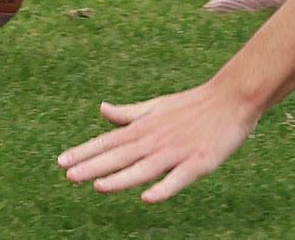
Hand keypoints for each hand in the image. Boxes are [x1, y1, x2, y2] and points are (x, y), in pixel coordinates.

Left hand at [57, 80, 263, 202]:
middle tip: (69, 175)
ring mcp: (177, 151)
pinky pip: (178, 178)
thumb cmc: (192, 105)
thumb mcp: (157, 106)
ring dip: (121, 178)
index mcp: (145, 127)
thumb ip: (129, 114)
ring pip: (145, 168)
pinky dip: (164, 187)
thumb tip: (102, 109)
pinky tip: (148, 197)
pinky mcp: (199, 162)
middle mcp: (157, 139)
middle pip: (122, 155)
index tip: (61, 162)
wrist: (233, 97)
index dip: (85, 152)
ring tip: (98, 186)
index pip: (110, 141)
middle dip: (94, 166)